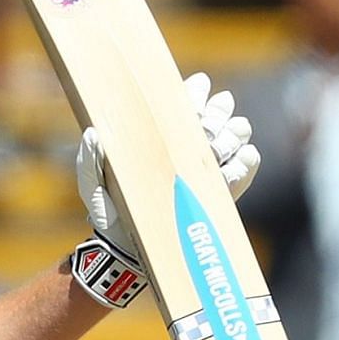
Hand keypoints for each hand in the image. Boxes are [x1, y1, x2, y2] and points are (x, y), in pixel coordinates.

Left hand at [77, 71, 260, 256]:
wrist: (128, 247)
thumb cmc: (110, 210)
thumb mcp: (93, 184)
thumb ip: (91, 158)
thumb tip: (93, 133)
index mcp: (163, 134)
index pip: (185, 101)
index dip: (195, 93)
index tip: (195, 92)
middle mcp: (190, 145)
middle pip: (219, 112)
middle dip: (218, 111)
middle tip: (206, 122)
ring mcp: (210, 166)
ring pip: (237, 133)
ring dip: (232, 133)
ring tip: (216, 145)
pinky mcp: (225, 189)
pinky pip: (246, 166)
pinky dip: (243, 162)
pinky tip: (229, 166)